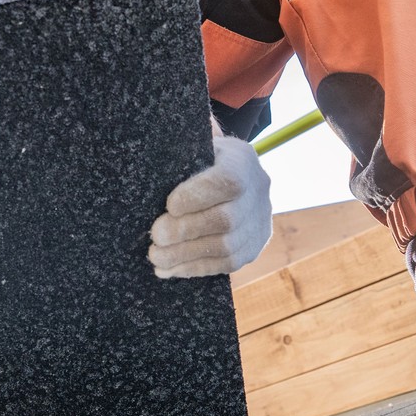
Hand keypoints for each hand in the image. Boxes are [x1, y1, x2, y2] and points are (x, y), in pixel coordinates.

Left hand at [148, 128, 272, 277]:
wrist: (228, 179)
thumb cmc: (198, 160)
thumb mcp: (192, 146)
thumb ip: (179, 149)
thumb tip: (155, 154)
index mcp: (243, 160)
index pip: (228, 181)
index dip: (197, 197)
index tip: (169, 206)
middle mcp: (259, 191)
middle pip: (226, 220)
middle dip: (185, 231)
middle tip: (155, 236)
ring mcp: (260, 222)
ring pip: (226, 248)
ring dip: (185, 256)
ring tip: (155, 256)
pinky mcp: (254, 248)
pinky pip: (226, 265)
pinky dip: (193, 268)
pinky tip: (167, 269)